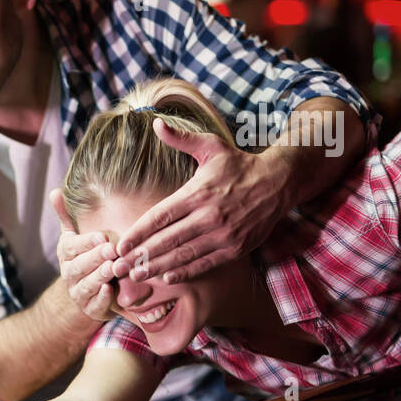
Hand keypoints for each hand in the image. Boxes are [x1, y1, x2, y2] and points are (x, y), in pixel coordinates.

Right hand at [50, 189, 116, 320]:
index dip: (87, 242)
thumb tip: (54, 192)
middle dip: (96, 258)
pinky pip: (94, 304)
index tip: (102, 237)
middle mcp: (69, 273)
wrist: (86, 294)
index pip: (72, 247)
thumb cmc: (85, 259)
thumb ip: (66, 217)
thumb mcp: (74, 238)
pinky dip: (101, 298)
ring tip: (113, 268)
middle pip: (80, 265)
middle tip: (112, 250)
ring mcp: (78, 292)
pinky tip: (109, 290)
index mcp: (66, 254)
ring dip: (100, 276)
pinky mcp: (90, 308)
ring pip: (87, 284)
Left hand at [112, 118, 293, 283]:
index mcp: (198, 193)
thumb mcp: (211, 147)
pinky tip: (167, 277)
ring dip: (158, 267)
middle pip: (168, 240)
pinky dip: (185, 271)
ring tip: (137, 275)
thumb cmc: (240, 164)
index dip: (138, 233)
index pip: (160, 217)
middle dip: (142, 256)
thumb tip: (156, 123)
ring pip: (184, 255)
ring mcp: (224, 234)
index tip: (121, 245)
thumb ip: (181, 139)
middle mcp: (209, 216)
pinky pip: (205, 263)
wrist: (280, 181)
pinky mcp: (236, 247)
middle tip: (120, 267)